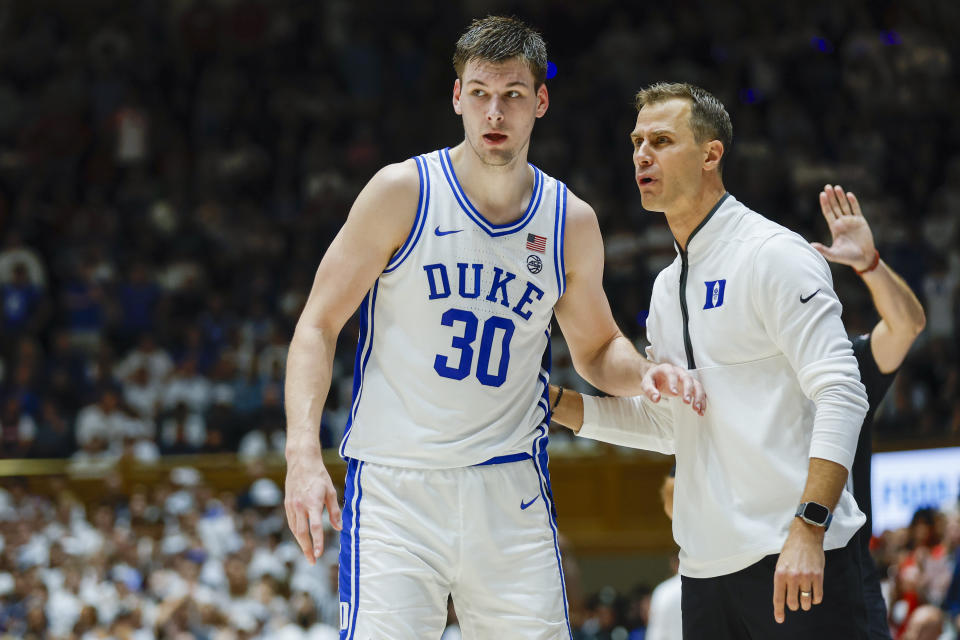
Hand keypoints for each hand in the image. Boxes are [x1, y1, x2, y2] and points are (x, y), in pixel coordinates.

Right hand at [284, 446, 341, 563]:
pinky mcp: (287, 504)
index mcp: (312, 502)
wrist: (301, 461)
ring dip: (301, 543)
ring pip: (294, 529)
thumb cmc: (319, 476)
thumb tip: (339, 528)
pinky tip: (301, 538)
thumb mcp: (331, 491)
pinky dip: (296, 532)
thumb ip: (334, 511)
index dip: (317, 542)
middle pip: (301, 532)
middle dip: (307, 549)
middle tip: (312, 562)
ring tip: (308, 553)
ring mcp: (291, 505)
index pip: (315, 527)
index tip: (318, 554)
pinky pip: (291, 522)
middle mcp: (300, 505)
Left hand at [641, 362, 704, 414]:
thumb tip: (656, 399)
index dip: (673, 383)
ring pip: (697, 385)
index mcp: (667, 369)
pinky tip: (700, 411)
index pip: (672, 374)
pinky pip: (699, 392)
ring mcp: (686, 379)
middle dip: (689, 390)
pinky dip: (701, 401)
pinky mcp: (691, 386)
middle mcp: (679, 372)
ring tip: (697, 409)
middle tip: (687, 402)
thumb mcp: (646, 383)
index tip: (674, 393)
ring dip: (698, 397)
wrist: (657, 376)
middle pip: (687, 379)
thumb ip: (649, 390)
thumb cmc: (652, 379)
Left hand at [773, 518, 825, 622]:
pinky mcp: (818, 576)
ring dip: (805, 604)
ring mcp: (806, 577)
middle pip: (793, 603)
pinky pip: (818, 596)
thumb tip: (784, 597)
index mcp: (780, 573)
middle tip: (795, 601)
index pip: (778, 597)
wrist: (805, 537)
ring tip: (804, 600)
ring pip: (806, 601)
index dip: (779, 610)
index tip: (780, 619)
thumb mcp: (780, 564)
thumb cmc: (791, 551)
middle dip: (794, 605)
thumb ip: (782, 580)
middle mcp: (792, 577)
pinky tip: (813, 595)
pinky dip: (815, 599)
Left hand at [810, 184, 875, 270]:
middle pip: (835, 207)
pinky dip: (853, 202)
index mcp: (834, 227)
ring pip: (845, 206)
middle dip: (831, 197)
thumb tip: (811, 245)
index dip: (825, 204)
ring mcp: (851, 221)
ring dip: (841, 197)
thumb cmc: (847, 257)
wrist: (863, 258)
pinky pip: (856, 209)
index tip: (822, 194)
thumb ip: (823, 250)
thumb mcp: (833, 254)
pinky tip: (849, 195)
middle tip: (827, 186)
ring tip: (837, 187)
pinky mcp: (860, 221)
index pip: (828, 213)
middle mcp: (842, 222)